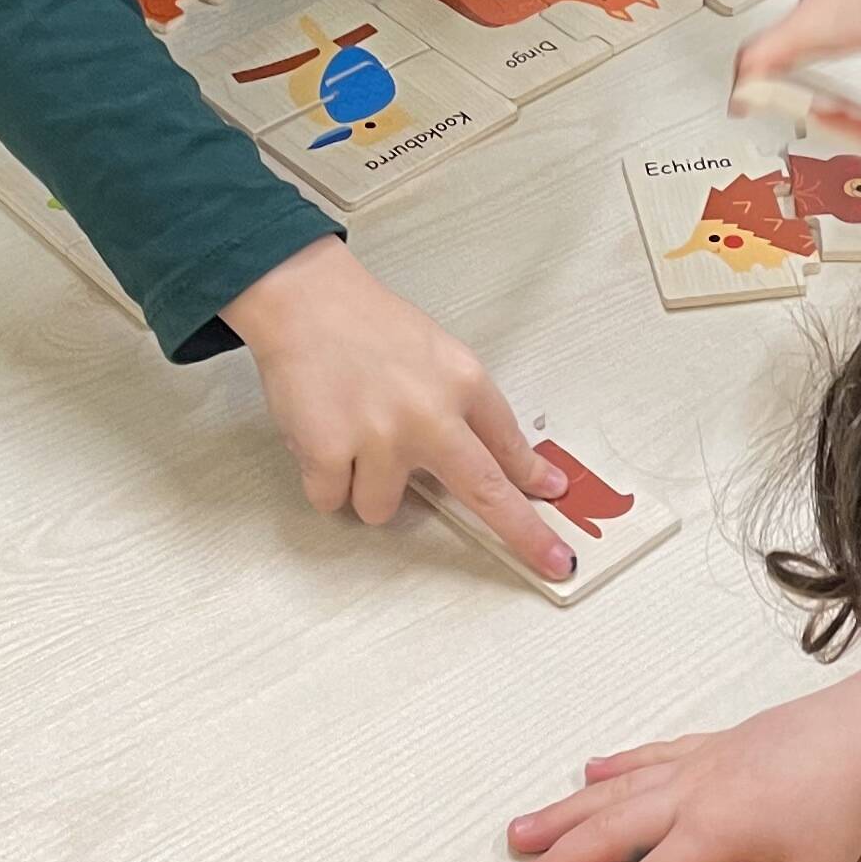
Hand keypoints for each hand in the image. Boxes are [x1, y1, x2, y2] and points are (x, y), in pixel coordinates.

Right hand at [222, 239, 576, 582]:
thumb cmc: (369, 326)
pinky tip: (321, 437)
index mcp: (463, 382)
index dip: (533, 481)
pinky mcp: (329, 453)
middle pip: (484, 492)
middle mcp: (430, 414)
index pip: (509, 445)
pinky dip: (324, 481)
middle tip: (551, 561)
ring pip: (382, 509)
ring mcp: (379, 438)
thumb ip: (466, 408)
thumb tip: (500, 464)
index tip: (555, 502)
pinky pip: (332, 501)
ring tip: (351, 437)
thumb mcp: (439, 355)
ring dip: (367, 487)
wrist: (305, 300)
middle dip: (523, 534)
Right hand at [497, 660, 860, 861]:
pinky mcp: (712, 744)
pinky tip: (591, 770)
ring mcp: (697, 765)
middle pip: (607, 834)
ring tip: (521, 831)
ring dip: (566, 812)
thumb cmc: (838, 802)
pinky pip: (651, 755)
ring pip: (616, 791)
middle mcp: (689, 795)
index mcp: (708, 834)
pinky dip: (618, 765)